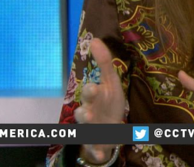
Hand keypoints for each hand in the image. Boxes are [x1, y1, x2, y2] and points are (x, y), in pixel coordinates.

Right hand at [74, 38, 124, 162]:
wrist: (109, 129)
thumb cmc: (108, 102)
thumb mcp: (110, 82)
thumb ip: (104, 62)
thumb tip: (95, 39)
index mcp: (94, 98)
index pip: (90, 93)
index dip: (91, 91)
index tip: (93, 87)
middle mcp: (90, 113)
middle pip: (83, 113)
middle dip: (85, 112)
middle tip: (88, 113)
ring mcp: (93, 130)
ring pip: (87, 131)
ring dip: (89, 130)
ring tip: (91, 127)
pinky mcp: (98, 144)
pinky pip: (96, 150)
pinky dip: (97, 153)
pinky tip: (101, 155)